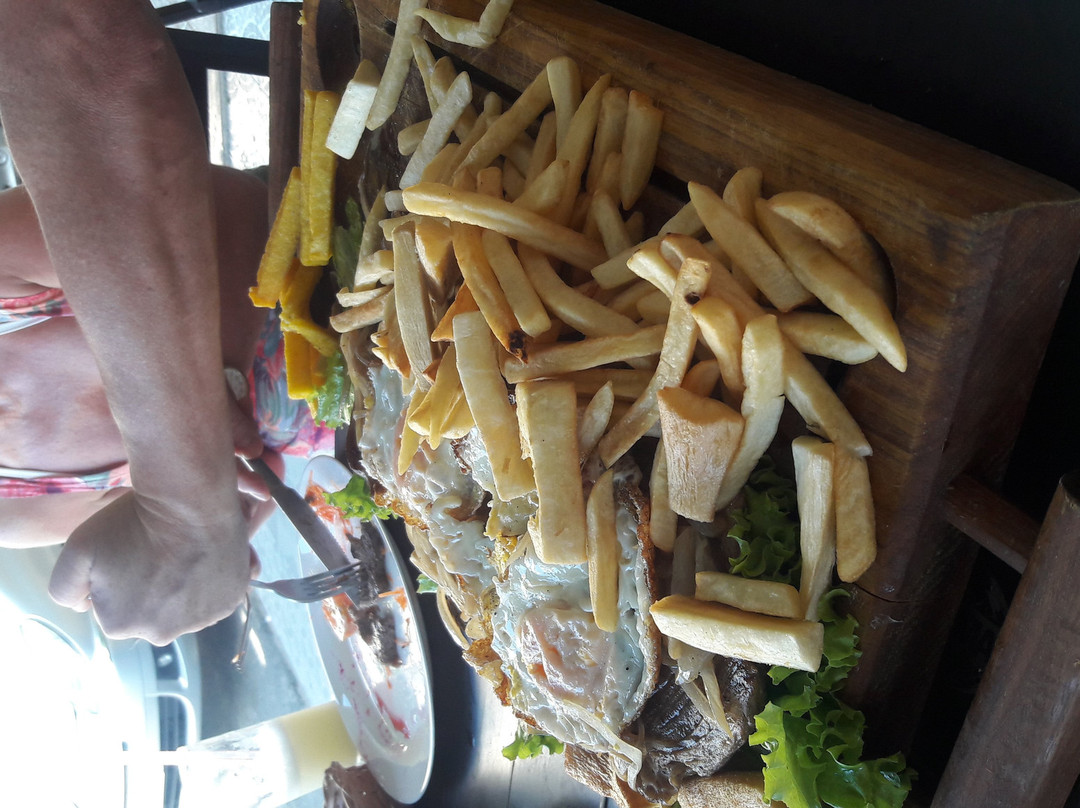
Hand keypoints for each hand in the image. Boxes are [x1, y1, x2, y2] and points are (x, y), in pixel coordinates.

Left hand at [48, 489, 254, 644]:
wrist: (191, 502)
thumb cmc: (132, 523)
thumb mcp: (76, 550)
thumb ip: (65, 588)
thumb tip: (83, 605)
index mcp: (120, 624)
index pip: (115, 609)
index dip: (121, 581)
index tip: (130, 555)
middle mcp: (161, 633)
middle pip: (151, 613)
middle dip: (152, 590)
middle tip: (157, 552)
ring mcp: (200, 620)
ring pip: (185, 608)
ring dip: (183, 588)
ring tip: (183, 551)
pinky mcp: (230, 601)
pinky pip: (215, 597)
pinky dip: (211, 582)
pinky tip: (204, 554)